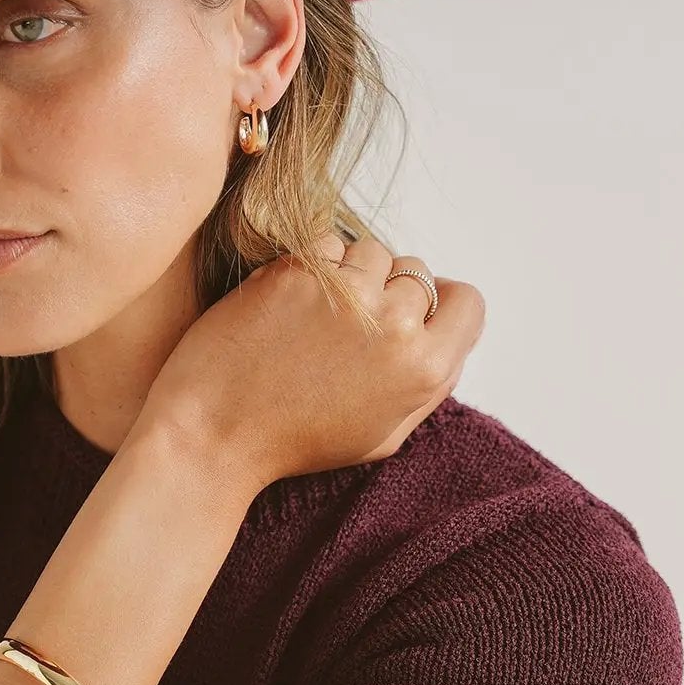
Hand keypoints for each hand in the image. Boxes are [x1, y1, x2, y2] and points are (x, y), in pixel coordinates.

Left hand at [142, 231, 484, 489]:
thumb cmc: (295, 440)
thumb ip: (427, 383)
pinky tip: (292, 301)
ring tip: (317, 315)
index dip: (440, 308)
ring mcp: (344, 293)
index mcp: (423, 369)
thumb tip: (448, 335)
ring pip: (372, 251)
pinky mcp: (297, 271)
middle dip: (390, 292)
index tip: (412, 317)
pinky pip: (328, 243)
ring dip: (352, 273)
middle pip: (417, 274)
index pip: (468, 303)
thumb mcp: (383, 433)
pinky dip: (315, 263)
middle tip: (349, 327)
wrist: (215, 435)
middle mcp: (392, 325)